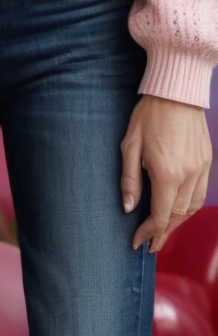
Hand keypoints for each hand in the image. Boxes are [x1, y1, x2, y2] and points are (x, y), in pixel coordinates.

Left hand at [121, 93, 211, 252]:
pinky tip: (178, 210)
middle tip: (150, 244)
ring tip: (163, 230)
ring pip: (192, 208)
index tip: (137, 241)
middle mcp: (188, 175)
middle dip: (163, 233)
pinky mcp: (207, 162)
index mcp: (166, 173)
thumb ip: (129, 178)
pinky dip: (189, 208)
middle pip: (177, 216)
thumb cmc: (148, 115)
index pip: (159, 216)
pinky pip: (201, 194)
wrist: (176, 91)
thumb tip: (128, 207)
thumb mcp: (130, 144)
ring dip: (177, 222)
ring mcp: (201, 169)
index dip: (148, 232)